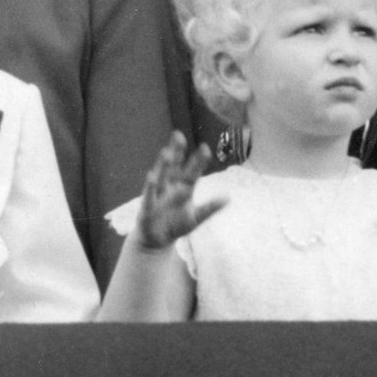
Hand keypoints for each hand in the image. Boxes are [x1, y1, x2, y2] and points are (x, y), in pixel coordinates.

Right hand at [136, 133, 225, 250]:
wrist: (156, 240)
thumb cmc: (176, 225)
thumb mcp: (195, 217)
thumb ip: (209, 208)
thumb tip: (228, 197)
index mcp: (181, 188)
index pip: (191, 172)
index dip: (197, 161)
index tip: (205, 148)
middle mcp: (168, 187)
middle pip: (173, 167)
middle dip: (175, 152)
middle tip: (178, 135)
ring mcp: (157, 196)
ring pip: (160, 177)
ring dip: (163, 165)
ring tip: (167, 152)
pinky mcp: (147, 208)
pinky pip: (149, 196)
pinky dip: (150, 187)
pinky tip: (151, 176)